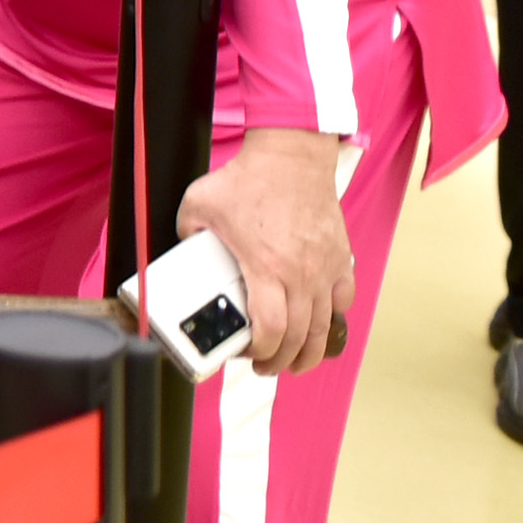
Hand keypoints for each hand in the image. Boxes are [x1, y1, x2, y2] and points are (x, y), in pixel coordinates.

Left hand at [174, 129, 350, 374]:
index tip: (247, 355)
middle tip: (265, 367)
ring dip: (310, 350)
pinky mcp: (341, 258)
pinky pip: (343, 299)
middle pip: (298, 336)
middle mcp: (300, 273)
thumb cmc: (248, 179)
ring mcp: (325, 268)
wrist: (291, 156)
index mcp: (265, 266)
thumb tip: (178, 254)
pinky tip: (319, 324)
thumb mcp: (199, 206)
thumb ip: (186, 235)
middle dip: (281, 361)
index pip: (270, 328)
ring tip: (295, 361)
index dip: (260, 351)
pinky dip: (333, 317)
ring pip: (324, 326)